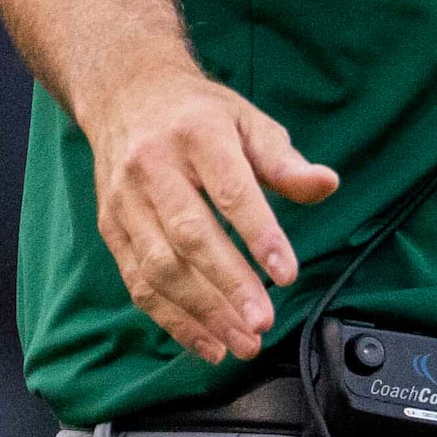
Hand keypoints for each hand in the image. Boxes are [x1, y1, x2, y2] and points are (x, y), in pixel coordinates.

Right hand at [84, 66, 339, 364]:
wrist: (127, 95)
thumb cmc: (200, 114)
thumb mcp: (249, 121)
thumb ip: (284, 161)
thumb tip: (326, 184)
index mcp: (198, 135)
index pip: (231, 191)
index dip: (259, 235)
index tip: (286, 274)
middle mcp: (154, 168)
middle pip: (190, 235)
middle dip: (228, 285)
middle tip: (262, 323)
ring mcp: (125, 201)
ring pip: (160, 267)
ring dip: (201, 312)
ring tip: (241, 341)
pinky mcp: (110, 228)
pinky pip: (138, 282)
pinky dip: (172, 318)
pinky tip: (206, 341)